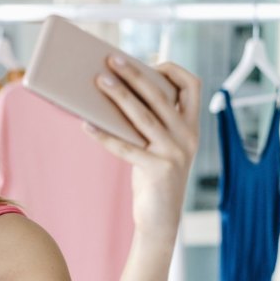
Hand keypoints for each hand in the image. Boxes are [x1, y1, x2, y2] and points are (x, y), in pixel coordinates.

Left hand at [84, 57, 200, 238]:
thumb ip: (148, 124)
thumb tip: (113, 94)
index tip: (151, 62)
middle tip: (111, 60)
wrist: (161, 220)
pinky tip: (86, 124)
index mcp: (191, 127)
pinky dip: (104, 134)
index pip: (193, 86)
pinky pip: (125, 146)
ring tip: (99, 82)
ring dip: (119, 96)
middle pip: (160, 95)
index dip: (173, 70)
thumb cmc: (153, 178)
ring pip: (143, 116)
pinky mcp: (158, 170)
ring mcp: (174, 153)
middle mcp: (188, 137)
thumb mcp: (158, 147)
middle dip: (135, 74)